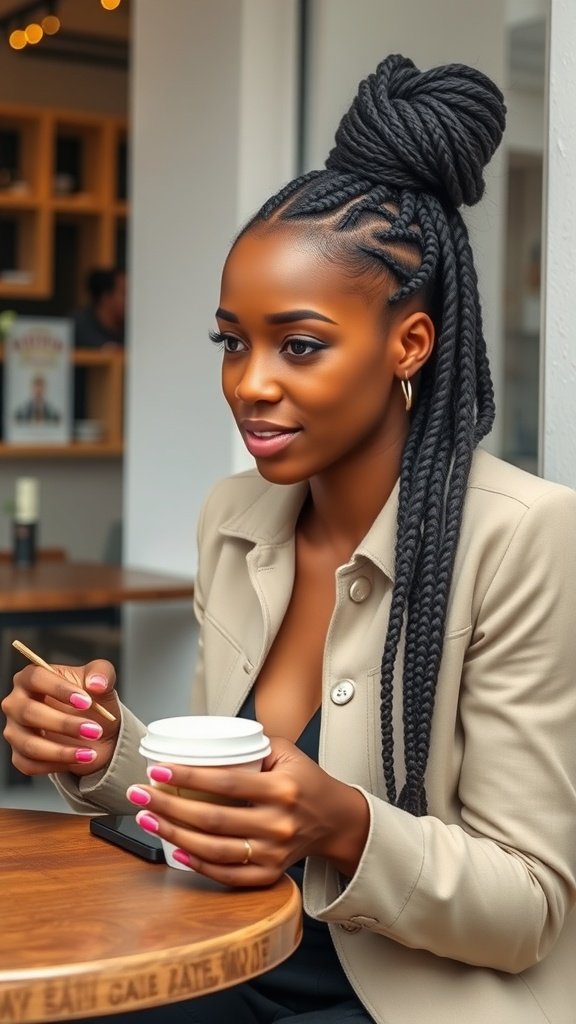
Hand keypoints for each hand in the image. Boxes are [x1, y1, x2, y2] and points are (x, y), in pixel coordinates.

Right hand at [2, 660, 120, 777]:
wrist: (96, 731)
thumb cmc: (92, 700)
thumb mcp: (102, 679)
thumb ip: (102, 673)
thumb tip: (96, 683)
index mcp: (31, 677)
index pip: (35, 677)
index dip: (59, 689)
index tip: (86, 701)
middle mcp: (16, 702)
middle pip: (29, 712)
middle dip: (64, 724)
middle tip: (93, 730)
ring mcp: (15, 730)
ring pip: (30, 744)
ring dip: (62, 751)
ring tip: (89, 753)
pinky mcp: (19, 755)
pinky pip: (30, 764)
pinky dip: (57, 765)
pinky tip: (77, 760)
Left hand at [126, 737, 369, 886]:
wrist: (335, 820)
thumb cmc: (305, 781)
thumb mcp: (287, 753)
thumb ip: (252, 745)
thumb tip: (204, 741)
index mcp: (282, 790)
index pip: (226, 782)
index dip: (188, 777)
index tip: (158, 769)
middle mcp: (278, 824)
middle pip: (212, 819)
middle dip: (169, 806)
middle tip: (140, 794)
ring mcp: (273, 854)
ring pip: (214, 849)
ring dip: (173, 834)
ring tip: (147, 819)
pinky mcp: (269, 874)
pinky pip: (227, 874)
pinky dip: (198, 864)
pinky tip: (175, 849)